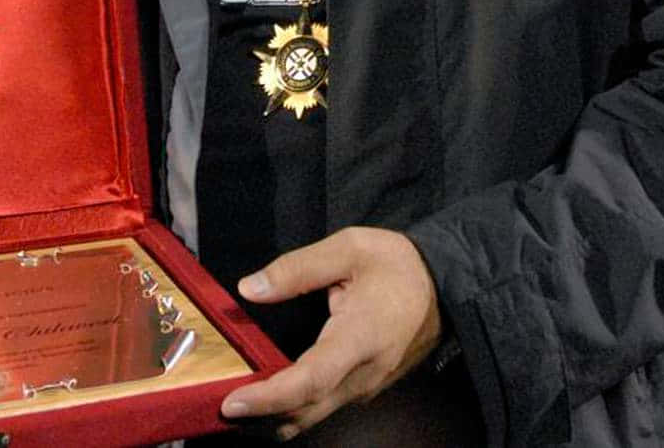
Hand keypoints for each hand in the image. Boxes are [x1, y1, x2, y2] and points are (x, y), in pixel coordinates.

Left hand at [220, 227, 441, 440]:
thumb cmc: (396, 263)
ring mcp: (367, 385)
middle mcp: (365, 372)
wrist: (444, 284)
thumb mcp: (348, 247)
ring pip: (315, 415)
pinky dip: (294, 408)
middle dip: (261, 416)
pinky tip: (270, 396)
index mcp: (361, 336)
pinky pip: (325, 407)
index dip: (270, 397)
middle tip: (218, 408)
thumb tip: (249, 289)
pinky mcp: (366, 387)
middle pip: (307, 409)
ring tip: (237, 405)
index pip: (311, 379)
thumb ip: (297, 268)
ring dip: (275, 416)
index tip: (233, 403)